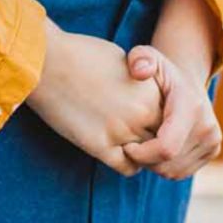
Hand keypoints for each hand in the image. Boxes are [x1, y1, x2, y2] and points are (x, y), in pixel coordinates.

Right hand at [27, 22, 163, 174]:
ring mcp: (121, 131)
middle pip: (165, 139)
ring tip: (130, 144)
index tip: (152, 118)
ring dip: (143, 153)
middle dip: (157, 139)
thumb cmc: (82, 54)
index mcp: (152, 90)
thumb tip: (148, 98)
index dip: (164, 120)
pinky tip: (116, 151)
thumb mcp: (124, 61)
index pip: (174, 119)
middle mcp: (142, 113)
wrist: (48, 61)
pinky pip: (128, 168)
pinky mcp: (99, 146)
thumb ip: (143, 84)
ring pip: (150, 157)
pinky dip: (127, 163)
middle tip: (144, 136)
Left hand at [120, 46, 221, 180]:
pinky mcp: (213, 150)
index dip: (141, 154)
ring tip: (143, 144)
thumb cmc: (160, 73)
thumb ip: (139, 59)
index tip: (126, 145)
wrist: (187, 81)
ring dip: (153, 164)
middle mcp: (208, 127)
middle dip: (144, 159)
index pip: (165, 148)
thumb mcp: (147, 57)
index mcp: (191, 108)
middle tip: (131, 145)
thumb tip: (140, 71)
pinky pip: (181, 172)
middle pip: (167, 163)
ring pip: (173, 171)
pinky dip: (164, 166)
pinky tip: (155, 149)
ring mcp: (213, 141)